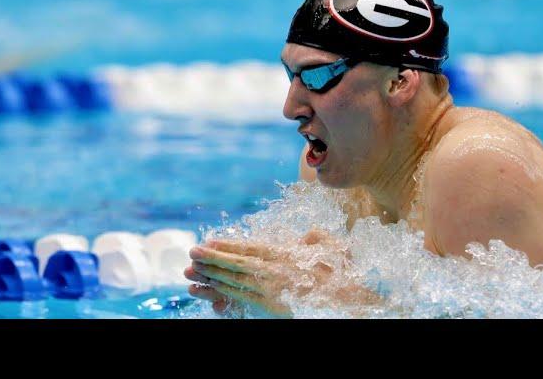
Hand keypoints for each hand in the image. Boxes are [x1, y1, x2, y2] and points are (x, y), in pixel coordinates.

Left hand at [185, 228, 363, 317]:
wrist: (351, 301)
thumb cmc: (344, 274)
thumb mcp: (332, 248)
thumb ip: (314, 238)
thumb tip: (305, 235)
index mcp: (285, 254)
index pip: (250, 247)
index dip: (227, 245)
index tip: (209, 241)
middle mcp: (275, 270)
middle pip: (237, 264)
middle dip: (213, 258)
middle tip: (192, 253)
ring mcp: (272, 290)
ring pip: (236, 282)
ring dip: (213, 276)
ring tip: (194, 272)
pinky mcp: (272, 307)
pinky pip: (244, 300)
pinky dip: (226, 294)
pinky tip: (213, 292)